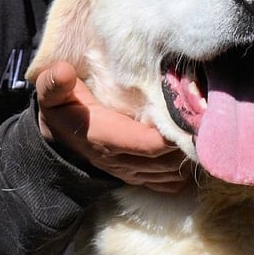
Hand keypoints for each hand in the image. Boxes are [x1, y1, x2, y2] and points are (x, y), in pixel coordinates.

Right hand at [34, 61, 192, 192]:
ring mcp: (131, 172)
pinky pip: (169, 184)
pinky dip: (183, 171)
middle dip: (187, 142)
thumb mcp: (51, 94)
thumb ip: (55, 84)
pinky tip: (189, 150)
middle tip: (202, 118)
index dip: (172, 134)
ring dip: (187, 155)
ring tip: (198, 131)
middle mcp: (121, 160)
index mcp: (104, 137)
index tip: (188, 115)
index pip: (148, 143)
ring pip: (172, 172)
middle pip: (167, 159)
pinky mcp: (139, 177)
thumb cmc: (63, 110)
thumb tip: (63, 71)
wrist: (59, 140)